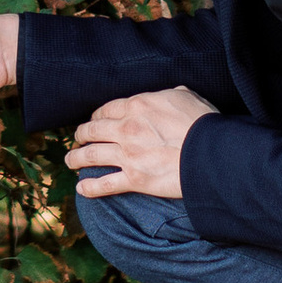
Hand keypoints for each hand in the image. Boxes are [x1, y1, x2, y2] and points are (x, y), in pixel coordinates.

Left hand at [63, 86, 213, 201]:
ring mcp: (128, 155)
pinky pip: (105, 184)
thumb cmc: (203, 123)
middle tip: (77, 140)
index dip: (96, 116)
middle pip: (92, 130)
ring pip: (91, 156)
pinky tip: (81, 189)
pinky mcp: (135, 179)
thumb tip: (172, 93)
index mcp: (137, 106)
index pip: (106, 110)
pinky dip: (89, 187)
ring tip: (70, 160)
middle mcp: (127, 128)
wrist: (211, 153)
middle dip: (81, 135)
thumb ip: (172, 94)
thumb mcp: (186, 97)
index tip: (94, 122)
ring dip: (76, 158)